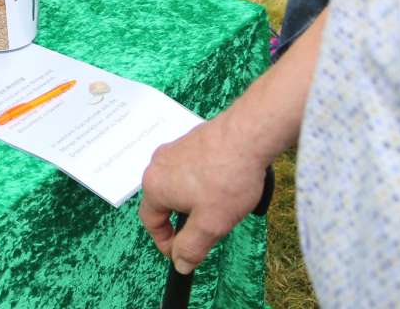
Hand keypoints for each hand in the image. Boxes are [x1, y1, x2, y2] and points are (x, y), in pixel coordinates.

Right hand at [138, 113, 269, 274]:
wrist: (248, 136)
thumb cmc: (227, 179)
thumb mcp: (210, 224)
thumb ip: (191, 247)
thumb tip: (180, 264)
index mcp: (155, 186)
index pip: (150, 221)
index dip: (165, 242)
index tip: (182, 253)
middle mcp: (158, 164)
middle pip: (165, 202)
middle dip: (184, 220)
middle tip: (209, 230)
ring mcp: (175, 149)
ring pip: (179, 184)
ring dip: (195, 200)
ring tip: (222, 206)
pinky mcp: (192, 140)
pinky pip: (191, 168)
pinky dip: (204, 181)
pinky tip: (226, 184)